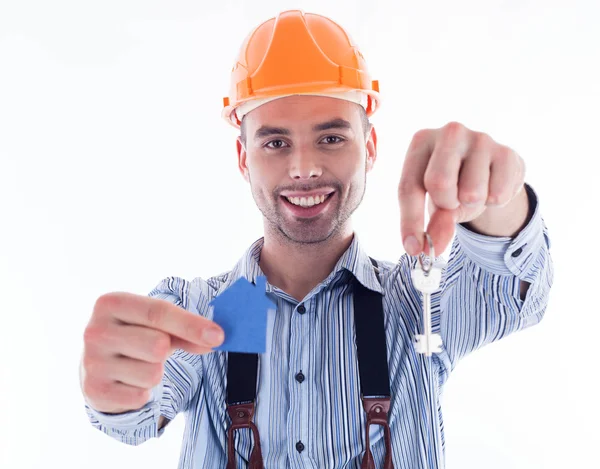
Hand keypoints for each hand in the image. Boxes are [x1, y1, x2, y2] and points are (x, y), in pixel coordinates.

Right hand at [81, 292, 223, 413]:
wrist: (96, 365)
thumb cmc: (135, 335)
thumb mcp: (154, 323)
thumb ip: (184, 329)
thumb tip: (215, 338)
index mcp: (110, 303)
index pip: (158, 312)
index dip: (191, 325)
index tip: (218, 336)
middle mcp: (94, 331)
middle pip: (157, 345)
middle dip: (167, 350)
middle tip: (156, 349)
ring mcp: (91, 363)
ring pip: (152, 373)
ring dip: (155, 372)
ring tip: (139, 365)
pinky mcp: (95, 392)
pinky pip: (141, 396)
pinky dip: (144, 391)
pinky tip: (129, 381)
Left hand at [399, 121, 525, 256]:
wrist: (491, 171)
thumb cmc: (453, 184)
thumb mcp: (434, 202)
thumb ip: (431, 224)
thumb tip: (428, 249)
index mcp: (421, 141)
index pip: (409, 186)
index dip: (410, 222)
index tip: (413, 249)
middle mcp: (450, 132)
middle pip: (439, 183)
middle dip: (446, 204)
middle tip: (452, 202)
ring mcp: (480, 138)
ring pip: (471, 192)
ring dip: (472, 205)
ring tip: (472, 193)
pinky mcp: (507, 152)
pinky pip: (498, 195)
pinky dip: (494, 202)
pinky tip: (492, 187)